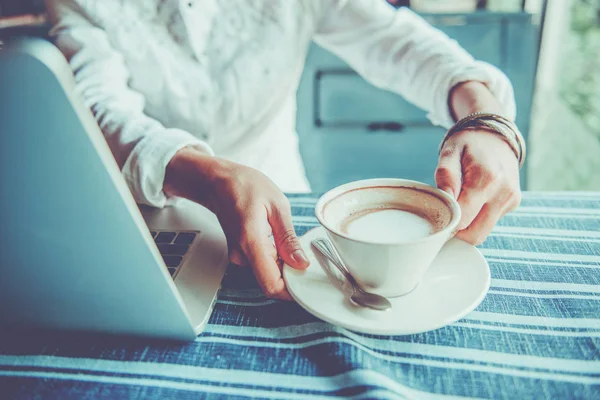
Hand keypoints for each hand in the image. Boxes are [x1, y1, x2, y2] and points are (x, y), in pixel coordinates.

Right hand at [164, 147, 309, 299]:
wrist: (217, 182)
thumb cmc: (244, 186)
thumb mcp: (277, 205)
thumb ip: (288, 238)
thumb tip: (301, 263)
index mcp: (252, 241)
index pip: (271, 284)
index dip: (291, 292)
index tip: (307, 284)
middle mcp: (242, 254)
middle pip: (272, 280)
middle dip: (291, 274)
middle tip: (303, 254)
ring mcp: (238, 256)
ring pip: (268, 272)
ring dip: (283, 263)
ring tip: (286, 238)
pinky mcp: (240, 254)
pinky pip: (261, 263)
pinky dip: (274, 257)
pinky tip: (276, 238)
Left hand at [435, 129, 520, 244]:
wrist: (496, 135)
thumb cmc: (469, 143)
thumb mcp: (451, 151)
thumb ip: (446, 175)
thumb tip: (445, 200)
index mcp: (487, 180)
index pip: (462, 219)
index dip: (446, 221)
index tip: (435, 213)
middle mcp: (503, 194)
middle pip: (474, 235)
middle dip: (455, 231)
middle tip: (443, 214)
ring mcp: (511, 200)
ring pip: (482, 233)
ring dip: (466, 226)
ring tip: (458, 204)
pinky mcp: (513, 204)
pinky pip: (489, 223)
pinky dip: (477, 219)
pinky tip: (472, 201)